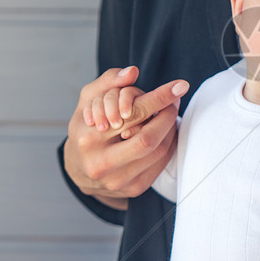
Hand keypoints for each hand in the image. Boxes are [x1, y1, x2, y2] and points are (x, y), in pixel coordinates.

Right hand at [63, 65, 188, 205]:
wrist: (79, 169)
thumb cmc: (87, 128)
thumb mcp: (87, 100)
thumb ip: (108, 81)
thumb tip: (132, 71)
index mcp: (89, 138)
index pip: (131, 114)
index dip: (159, 98)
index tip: (180, 86)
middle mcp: (101, 163)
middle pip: (148, 137)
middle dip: (168, 115)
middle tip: (175, 100)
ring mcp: (118, 180)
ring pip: (158, 151)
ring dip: (170, 129)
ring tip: (170, 114)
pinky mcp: (133, 189)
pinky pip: (160, 164)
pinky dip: (168, 145)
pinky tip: (165, 132)